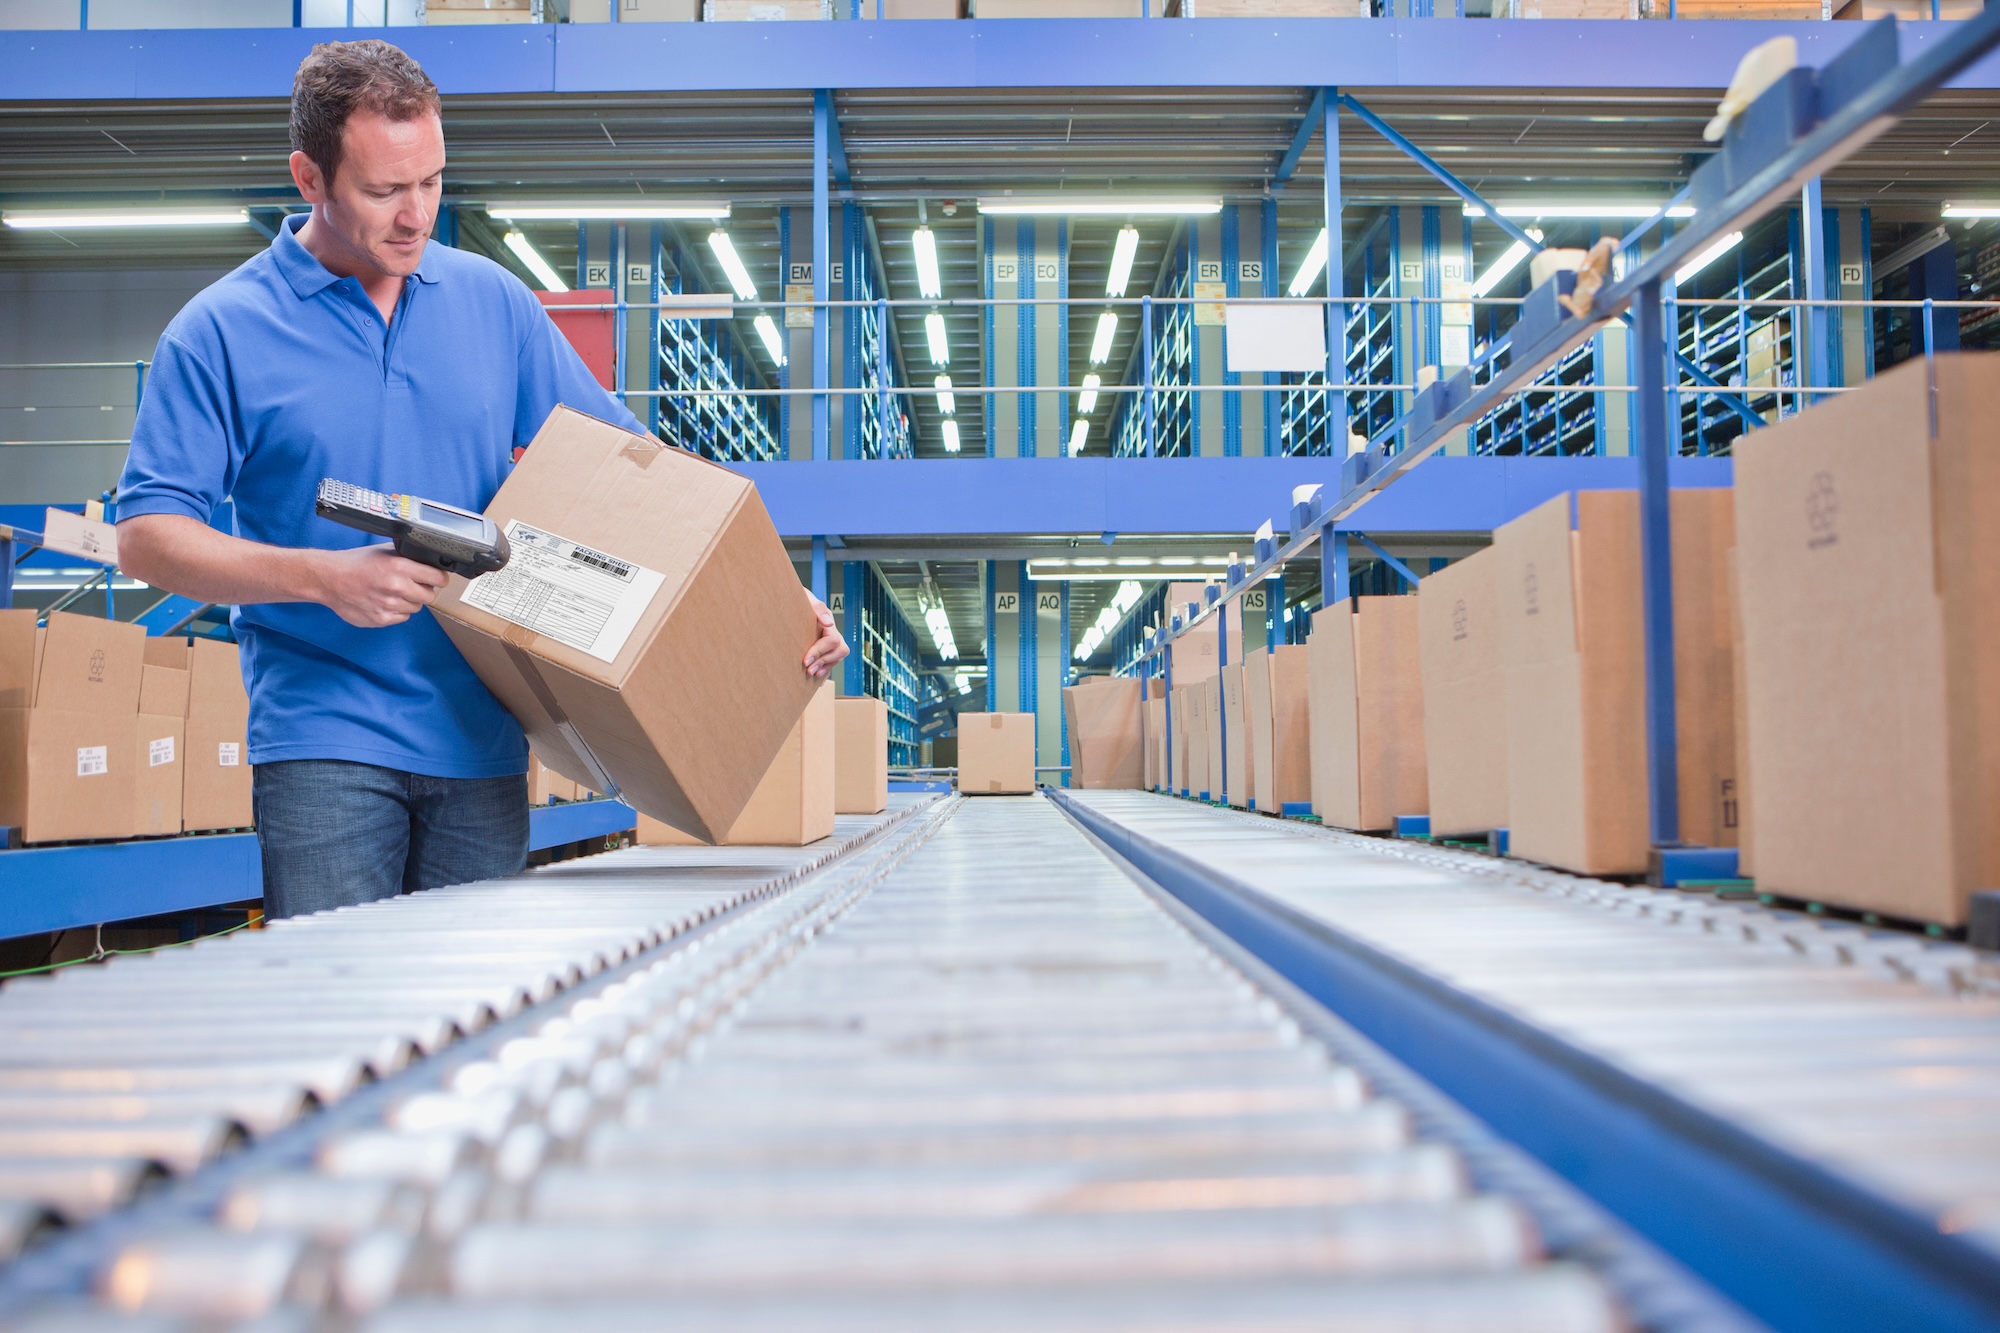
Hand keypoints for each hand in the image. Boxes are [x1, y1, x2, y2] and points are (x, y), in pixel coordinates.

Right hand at [314, 544, 446, 627]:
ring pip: (416, 607)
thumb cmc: (355, 564)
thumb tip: (429, 563)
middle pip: (430, 596)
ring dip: (409, 601)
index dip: (439, 578)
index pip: (438, 578)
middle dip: (423, 590)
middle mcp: (397, 586)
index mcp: (400, 566)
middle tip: (411, 585)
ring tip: (391, 592)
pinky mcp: (381, 619)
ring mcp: (389, 605)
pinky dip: (397, 611)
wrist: (328, 579)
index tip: (437, 579)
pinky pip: (402, 617)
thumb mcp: (384, 551)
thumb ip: (408, 558)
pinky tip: (384, 601)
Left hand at [803, 589, 848, 679]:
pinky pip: (829, 663)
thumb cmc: (796, 599)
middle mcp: (832, 633)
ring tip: (811, 674)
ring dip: (825, 668)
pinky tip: (816, 679)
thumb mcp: (806, 598)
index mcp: (828, 622)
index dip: (820, 652)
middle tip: (808, 670)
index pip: (832, 641)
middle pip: (840, 651)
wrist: (789, 601)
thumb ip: (818, 608)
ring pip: (837, 658)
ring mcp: (829, 642)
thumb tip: (828, 623)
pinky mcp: (822, 649)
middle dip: (825, 662)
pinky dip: (824, 672)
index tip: (805, 660)